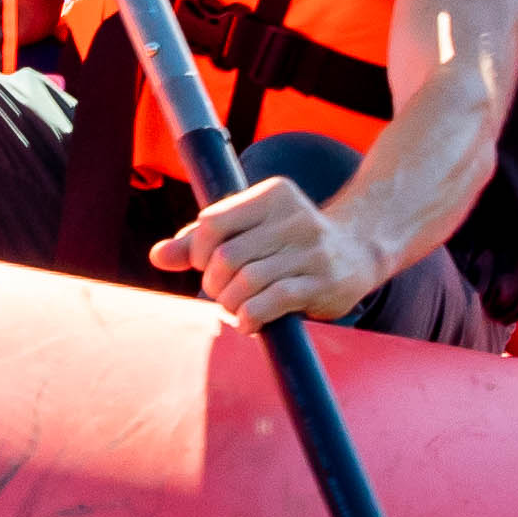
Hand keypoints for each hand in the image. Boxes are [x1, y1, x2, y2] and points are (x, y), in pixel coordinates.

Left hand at [152, 169, 383, 330]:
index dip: (197, 252)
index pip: (212, 222)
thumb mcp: (251, 228)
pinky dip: (250, 317)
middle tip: (221, 291)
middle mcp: (294, 217)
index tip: (205, 265)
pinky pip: (271, 302)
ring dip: (231, 303)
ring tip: (235, 307)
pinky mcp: (322, 282)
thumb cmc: (291, 240)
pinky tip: (249, 321)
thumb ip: (203, 240)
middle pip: (226, 256)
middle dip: (213, 283)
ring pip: (246, 281)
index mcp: (272, 195)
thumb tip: (158, 256)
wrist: (359, 249)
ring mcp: (311, 250)